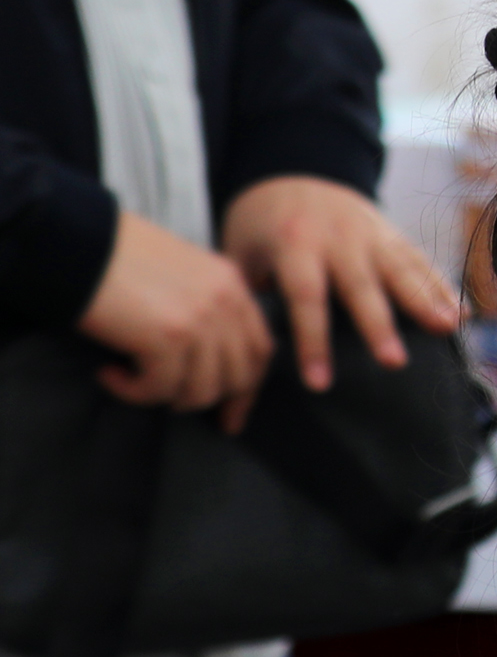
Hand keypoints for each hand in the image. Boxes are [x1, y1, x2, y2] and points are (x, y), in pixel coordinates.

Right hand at [77, 210, 275, 430]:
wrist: (76, 242)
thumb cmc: (116, 257)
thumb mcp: (179, 274)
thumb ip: (204, 308)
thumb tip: (207, 362)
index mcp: (232, 283)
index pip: (260, 349)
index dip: (247, 388)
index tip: (232, 414)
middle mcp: (226, 301)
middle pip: (239, 376)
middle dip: (209, 400)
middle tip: (173, 405)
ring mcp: (200, 320)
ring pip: (201, 390)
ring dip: (164, 396)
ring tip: (133, 380)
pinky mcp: (167, 337)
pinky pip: (159, 389)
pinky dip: (132, 391)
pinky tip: (110, 374)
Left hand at [221, 175, 462, 391]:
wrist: (290, 170)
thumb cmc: (260, 225)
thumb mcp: (239, 252)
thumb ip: (250, 293)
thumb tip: (254, 347)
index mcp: (294, 243)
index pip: (307, 298)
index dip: (313, 341)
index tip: (320, 382)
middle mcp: (338, 238)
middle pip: (362, 286)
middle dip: (379, 326)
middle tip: (393, 363)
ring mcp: (371, 232)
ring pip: (401, 269)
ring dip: (426, 301)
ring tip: (447, 330)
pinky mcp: (392, 233)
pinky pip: (421, 261)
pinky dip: (443, 287)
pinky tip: (461, 315)